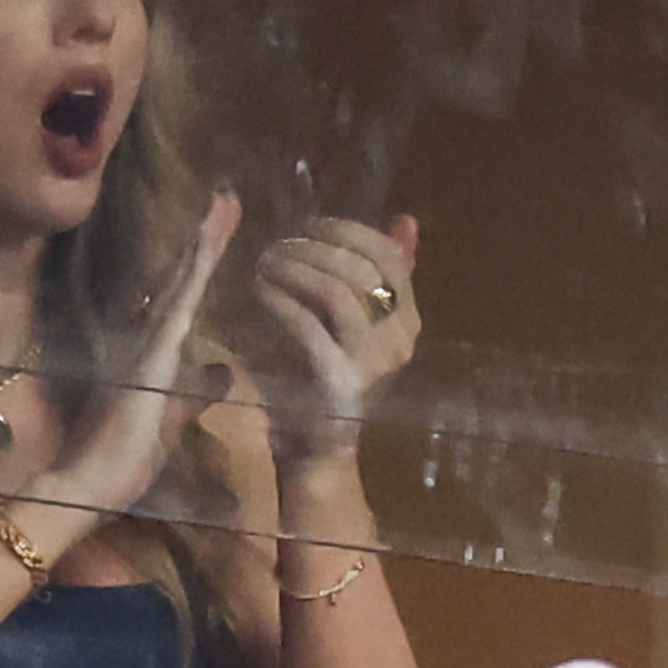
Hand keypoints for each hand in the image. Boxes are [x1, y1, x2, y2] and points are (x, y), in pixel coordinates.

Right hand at [25, 193, 238, 527]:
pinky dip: (193, 277)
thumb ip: (196, 393)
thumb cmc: (122, 459)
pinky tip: (207, 250)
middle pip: (182, 279)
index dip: (204, 263)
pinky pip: (178, 308)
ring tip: (225, 205)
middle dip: (206, 239)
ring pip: (181, 284)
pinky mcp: (149, 357)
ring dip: (203, 245)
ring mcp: (146, 344)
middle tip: (229, 197)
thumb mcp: (173, 418)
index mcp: (155, 352)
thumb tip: (222, 370)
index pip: (185, 299)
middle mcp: (147, 338)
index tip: (225, 228)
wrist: (86, 486)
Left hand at [240, 213, 420, 462]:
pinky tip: (259, 288)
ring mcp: (372, 362)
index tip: (313, 225)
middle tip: (279, 242)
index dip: (351, 232)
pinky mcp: (337, 380)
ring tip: (266, 260)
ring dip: (297, 267)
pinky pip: (308, 324)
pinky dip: (281, 299)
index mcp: (408, 320)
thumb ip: (382, 274)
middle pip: (363, 269)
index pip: (391, 257)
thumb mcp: (362, 321)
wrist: (319, 448)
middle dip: (316, 247)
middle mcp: (399, 339)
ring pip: (338, 291)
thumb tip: (404, 220)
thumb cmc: (332, 378)